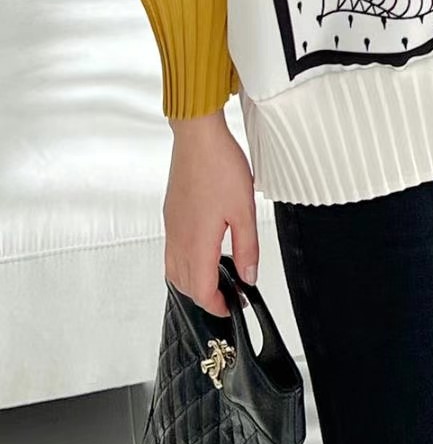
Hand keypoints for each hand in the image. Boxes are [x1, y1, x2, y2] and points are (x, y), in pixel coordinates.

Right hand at [163, 110, 258, 316]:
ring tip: (216, 278)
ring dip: (192, 281)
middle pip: (184, 284)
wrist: (197, 137)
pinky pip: (172, 250)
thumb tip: (249, 276)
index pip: (201, 290)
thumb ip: (247, 248)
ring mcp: (172, 226)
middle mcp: (179, 238)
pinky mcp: (171, 214)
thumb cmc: (219, 167)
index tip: (231, 306)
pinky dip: (185, 262)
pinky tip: (203, 251)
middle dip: (204, 296)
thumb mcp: (244, 211)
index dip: (216, 305)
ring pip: (174, 269)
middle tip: (227, 295)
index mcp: (197, 242)